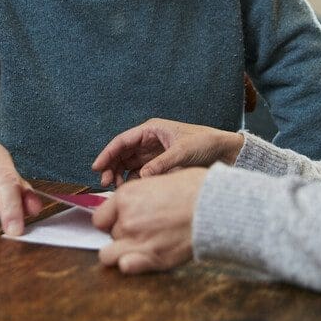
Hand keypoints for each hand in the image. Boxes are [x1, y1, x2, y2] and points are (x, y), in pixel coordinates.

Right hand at [91, 118, 244, 186]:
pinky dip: (132, 181)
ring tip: (116, 189)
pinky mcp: (159, 165)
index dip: (107, 153)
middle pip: (122, 153)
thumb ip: (162, 164)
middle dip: (111, 167)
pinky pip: (139, 173)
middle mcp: (149, 141)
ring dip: (120, 175)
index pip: (123, 140)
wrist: (224, 151)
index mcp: (151, 129)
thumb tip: (141, 178)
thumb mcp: (183, 151)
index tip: (97, 166)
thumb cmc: (205, 143)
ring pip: (128, 164)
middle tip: (106, 184)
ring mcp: (153, 154)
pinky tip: (130, 190)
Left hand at [92, 168, 206, 273]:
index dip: (112, 221)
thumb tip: (138, 201)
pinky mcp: (151, 258)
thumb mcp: (163, 179)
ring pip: (110, 254)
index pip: (100, 217)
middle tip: (145, 231)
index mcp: (127, 196)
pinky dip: (129, 265)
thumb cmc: (196, 189)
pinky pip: (124, 267)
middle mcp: (126, 218)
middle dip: (123, 234)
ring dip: (122, 252)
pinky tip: (141, 260)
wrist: (217, 207)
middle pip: (110, 234)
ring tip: (141, 247)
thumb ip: (143, 194)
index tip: (123, 222)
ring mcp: (137, 240)